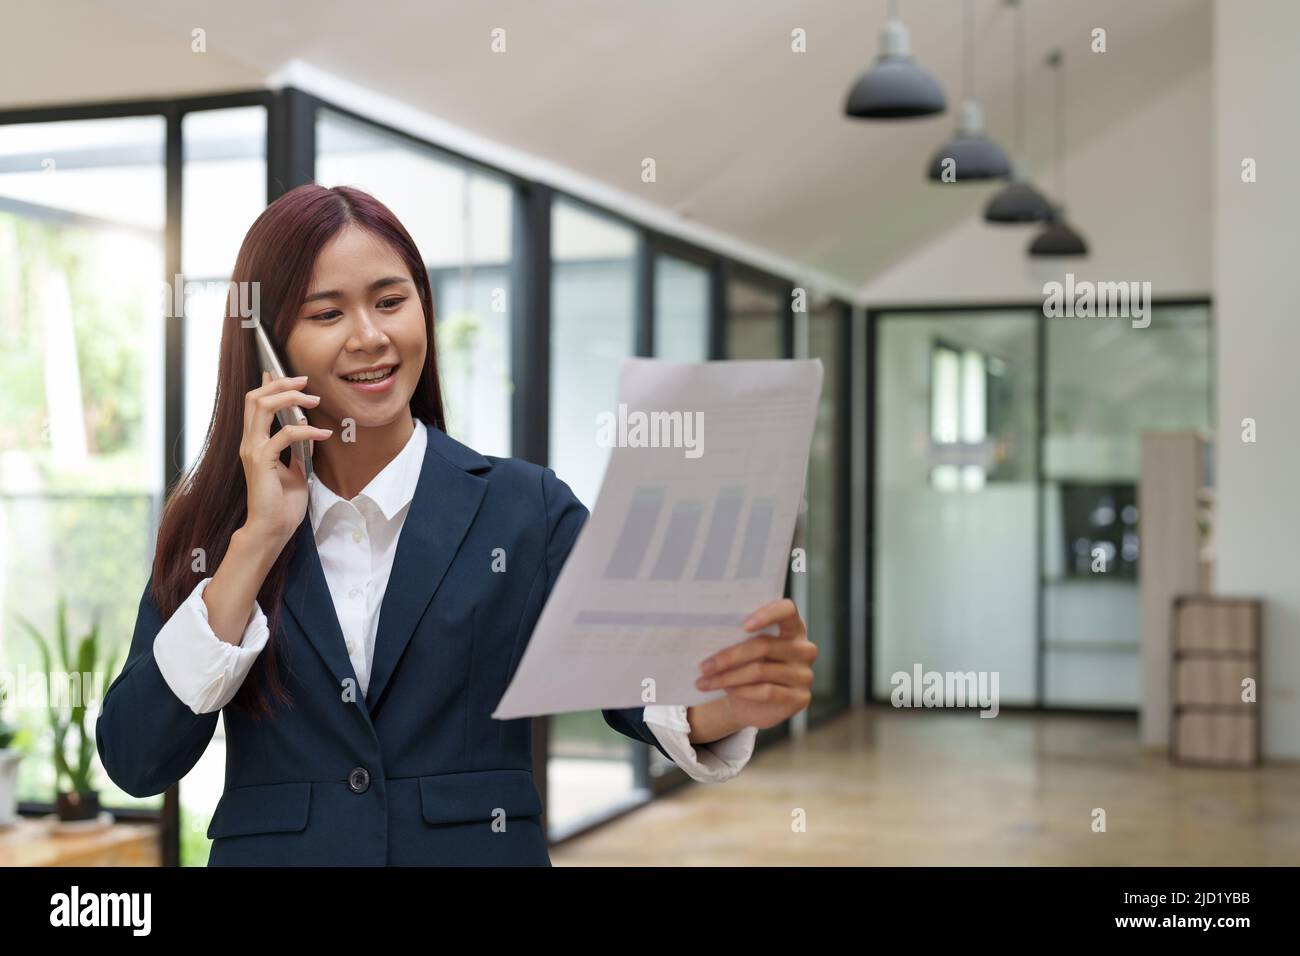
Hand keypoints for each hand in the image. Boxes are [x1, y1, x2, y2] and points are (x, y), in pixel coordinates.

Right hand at [239, 370, 330, 550]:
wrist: (272, 528)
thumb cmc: (282, 503)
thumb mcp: (294, 470)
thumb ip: (296, 450)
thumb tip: (307, 433)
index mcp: (254, 442)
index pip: (255, 404)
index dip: (269, 385)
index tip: (285, 374)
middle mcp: (249, 442)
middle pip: (255, 398)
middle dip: (281, 384)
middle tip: (305, 382)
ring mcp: (253, 450)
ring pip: (262, 407)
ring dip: (290, 399)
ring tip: (314, 401)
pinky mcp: (262, 461)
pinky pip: (284, 435)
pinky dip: (306, 430)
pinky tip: (323, 434)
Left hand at [692, 598, 815, 732]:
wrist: (753, 704)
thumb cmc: (746, 666)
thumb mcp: (743, 649)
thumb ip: (737, 637)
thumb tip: (709, 633)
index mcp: (793, 627)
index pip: (787, 610)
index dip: (767, 615)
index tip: (744, 626)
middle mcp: (804, 648)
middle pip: (764, 645)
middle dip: (729, 656)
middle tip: (704, 666)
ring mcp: (805, 674)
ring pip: (761, 671)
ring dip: (728, 677)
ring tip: (705, 681)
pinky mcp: (800, 698)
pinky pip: (767, 692)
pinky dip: (742, 691)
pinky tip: (726, 690)